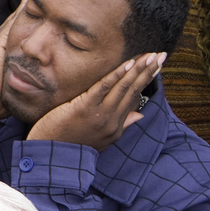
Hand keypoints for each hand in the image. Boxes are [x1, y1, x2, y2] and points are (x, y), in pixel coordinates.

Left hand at [26, 51, 164, 148]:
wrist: (48, 155)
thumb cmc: (67, 144)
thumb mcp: (99, 140)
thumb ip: (120, 126)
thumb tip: (139, 114)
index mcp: (116, 127)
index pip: (134, 99)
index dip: (145, 81)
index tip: (155, 67)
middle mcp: (113, 121)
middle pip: (133, 91)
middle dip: (148, 72)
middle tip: (161, 56)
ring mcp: (100, 115)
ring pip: (124, 88)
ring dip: (138, 69)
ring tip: (150, 56)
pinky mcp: (85, 108)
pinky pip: (104, 88)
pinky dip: (117, 75)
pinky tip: (129, 64)